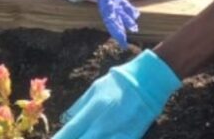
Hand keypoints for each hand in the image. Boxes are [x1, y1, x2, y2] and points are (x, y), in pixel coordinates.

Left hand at [55, 50, 180, 138]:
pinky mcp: (131, 138)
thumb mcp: (95, 89)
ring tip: (86, 138)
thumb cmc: (119, 83)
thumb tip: (64, 121)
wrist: (149, 80)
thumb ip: (78, 107)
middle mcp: (101, 125)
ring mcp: (116, 133)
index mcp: (91, 110)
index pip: (68, 133)